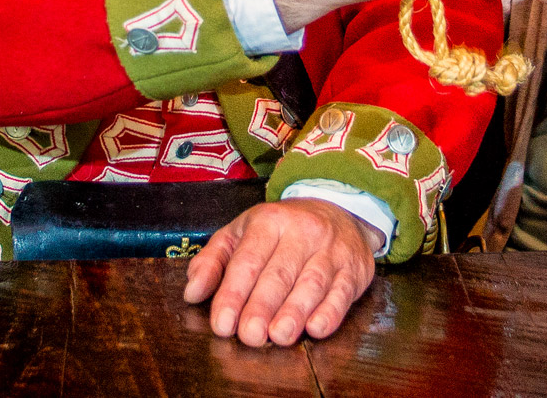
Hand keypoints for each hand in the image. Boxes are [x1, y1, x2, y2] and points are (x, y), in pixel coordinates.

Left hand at [182, 200, 380, 345]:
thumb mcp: (242, 233)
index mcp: (269, 220)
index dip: (234, 293)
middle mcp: (303, 231)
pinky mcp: (354, 268)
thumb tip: (191, 292)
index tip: (223, 323)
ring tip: (278, 336)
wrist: (337, 210)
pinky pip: (343, 292)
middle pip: (279, 273)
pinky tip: (316, 328)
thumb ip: (213, 260)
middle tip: (249, 336)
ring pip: (312, 283)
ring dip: (295, 312)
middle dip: (262, 307)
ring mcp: (332, 250)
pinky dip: (330, 312)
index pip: (248, 260)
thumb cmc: (281, 230)